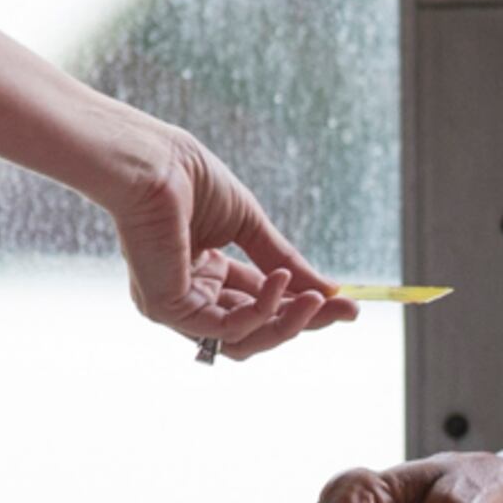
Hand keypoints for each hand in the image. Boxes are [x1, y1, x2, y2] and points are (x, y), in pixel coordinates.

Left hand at [105, 122, 352, 359]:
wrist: (155, 162)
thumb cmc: (192, 180)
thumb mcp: (249, 226)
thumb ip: (283, 261)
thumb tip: (328, 291)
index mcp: (203, 276)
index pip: (258, 305)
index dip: (302, 307)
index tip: (347, 304)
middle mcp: (187, 298)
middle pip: (255, 331)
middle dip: (304, 322)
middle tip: (347, 311)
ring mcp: (174, 309)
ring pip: (244, 341)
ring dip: (288, 324)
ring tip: (320, 300)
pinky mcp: (167, 310)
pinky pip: (226, 328)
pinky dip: (262, 311)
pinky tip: (283, 282)